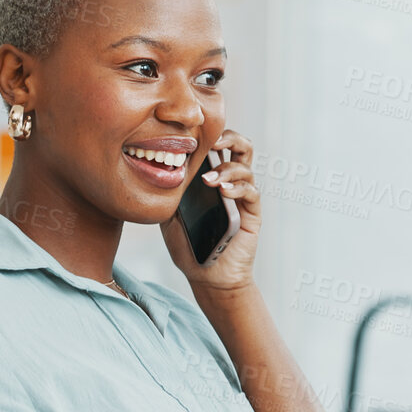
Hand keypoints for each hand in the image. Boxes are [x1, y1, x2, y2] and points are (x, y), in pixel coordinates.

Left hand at [162, 129, 259, 294]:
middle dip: (228, 138)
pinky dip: (237, 187)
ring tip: (209, 181)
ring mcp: (242, 197)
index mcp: (211, 178)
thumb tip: (159, 169)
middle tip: (213, 144)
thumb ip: (168, 193)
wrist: (206, 275)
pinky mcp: (252, 213)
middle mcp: (230, 182)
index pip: (217, 147)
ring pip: (246, 165)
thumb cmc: (189, 246)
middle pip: (240, 146)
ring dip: (227, 169)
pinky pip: (251, 191)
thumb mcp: (169, 216)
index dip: (209, 136)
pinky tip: (223, 192)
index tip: (191, 136)